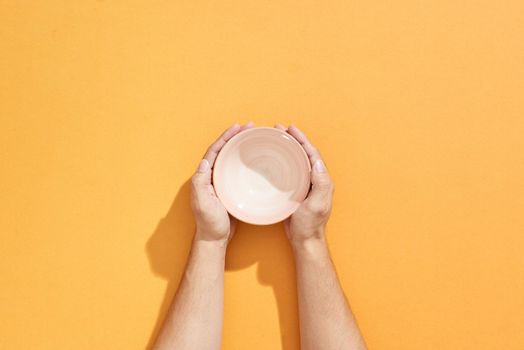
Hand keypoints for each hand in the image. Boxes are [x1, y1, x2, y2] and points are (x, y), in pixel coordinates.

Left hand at [191, 122, 253, 244]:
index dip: (225, 137)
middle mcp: (212, 176)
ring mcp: (221, 182)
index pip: (214, 151)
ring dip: (240, 146)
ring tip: (253, 136)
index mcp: (205, 176)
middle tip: (249, 127)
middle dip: (234, 137)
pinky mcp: (230, 189)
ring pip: (231, 158)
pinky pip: (237, 170)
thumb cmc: (209, 222)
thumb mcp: (202, 203)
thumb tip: (204, 162)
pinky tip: (255, 159)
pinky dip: (245, 161)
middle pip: (223, 150)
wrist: (215, 239)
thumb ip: (200, 183)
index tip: (237, 127)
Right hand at [275, 124, 333, 246]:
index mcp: (321, 179)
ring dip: (288, 148)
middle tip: (279, 128)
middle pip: (304, 153)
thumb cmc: (310, 224)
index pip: (312, 153)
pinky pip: (290, 171)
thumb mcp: (317, 204)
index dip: (302, 139)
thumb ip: (321, 183)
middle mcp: (315, 180)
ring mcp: (305, 185)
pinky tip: (273, 159)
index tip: (290, 129)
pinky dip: (282, 161)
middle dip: (294, 139)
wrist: (304, 240)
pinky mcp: (296, 191)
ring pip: (297, 160)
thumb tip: (317, 162)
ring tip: (275, 138)